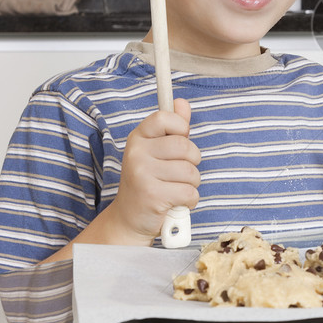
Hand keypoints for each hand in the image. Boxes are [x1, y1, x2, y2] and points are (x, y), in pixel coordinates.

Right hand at [109, 98, 200, 242]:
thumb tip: (182, 103)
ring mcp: (142, 174)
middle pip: (185, 146)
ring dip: (191, 184)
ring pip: (190, 172)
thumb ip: (172, 128)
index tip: (180, 139)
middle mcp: (136, 153)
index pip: (164, 118)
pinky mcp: (152, 195)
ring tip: (175, 189)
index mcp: (138, 138)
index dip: (180, 127)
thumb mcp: (156, 152)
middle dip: (192, 162)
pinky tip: (176, 202)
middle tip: (180, 172)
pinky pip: (190, 192)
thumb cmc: (148, 182)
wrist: (129, 219)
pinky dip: (190, 200)